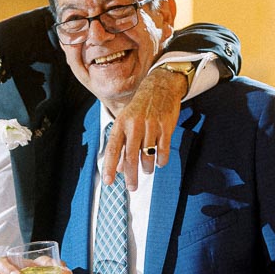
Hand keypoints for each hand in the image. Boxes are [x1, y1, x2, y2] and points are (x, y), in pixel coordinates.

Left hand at [101, 67, 188, 190]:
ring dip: (147, 168)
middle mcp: (135, 125)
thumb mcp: (126, 122)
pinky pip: (163, 150)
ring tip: (147, 170)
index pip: (113, 149)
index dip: (110, 167)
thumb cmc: (140, 108)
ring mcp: (151, 125)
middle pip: (131, 157)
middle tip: (132, 187)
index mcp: (122, 123)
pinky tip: (159, 162)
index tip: (109, 182)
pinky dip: (161, 160)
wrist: (160, 86)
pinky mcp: (166, 126)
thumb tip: (119, 169)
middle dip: (131, 176)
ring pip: (148, 156)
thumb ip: (122, 145)